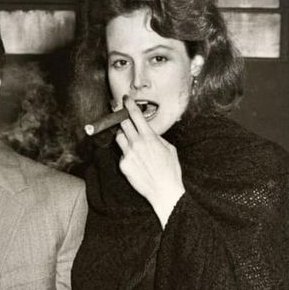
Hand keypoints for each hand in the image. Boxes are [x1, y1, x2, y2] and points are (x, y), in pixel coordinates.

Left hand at [115, 97, 184, 226]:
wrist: (164, 190)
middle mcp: (137, 143)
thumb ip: (156, 138)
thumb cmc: (170, 170)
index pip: (135, 115)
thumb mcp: (169, 148)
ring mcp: (128, 154)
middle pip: (123, 124)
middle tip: (122, 116)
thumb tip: (149, 132)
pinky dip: (126, 153)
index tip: (125, 99)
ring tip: (129, 138)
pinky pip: (121, 154)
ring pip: (118, 137)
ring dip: (122, 135)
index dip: (129, 105)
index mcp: (149, 137)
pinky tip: (135, 160)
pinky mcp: (123, 165)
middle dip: (122, 118)